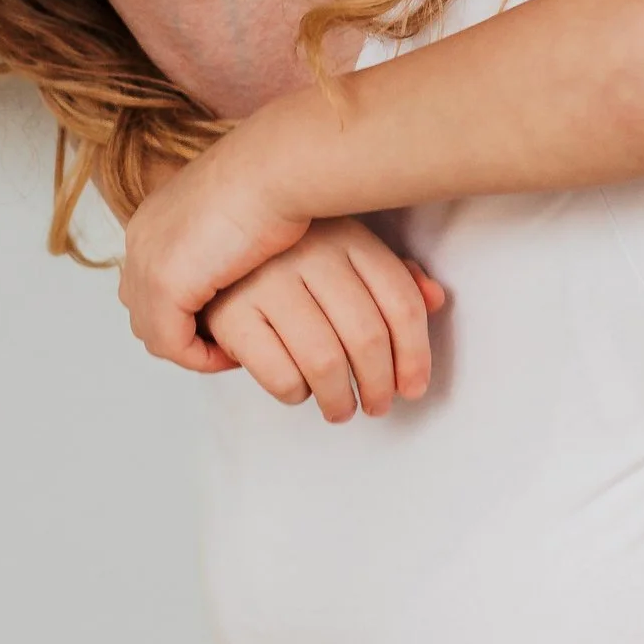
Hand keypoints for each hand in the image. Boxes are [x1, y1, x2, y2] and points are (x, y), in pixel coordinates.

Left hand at [121, 127, 310, 370]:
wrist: (276, 166)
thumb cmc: (275, 179)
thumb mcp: (239, 208)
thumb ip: (223, 235)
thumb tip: (238, 260)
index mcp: (156, 218)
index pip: (151, 280)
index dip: (185, 309)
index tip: (227, 317)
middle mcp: (142, 238)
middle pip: (144, 308)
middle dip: (182, 333)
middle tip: (227, 343)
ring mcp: (149, 260)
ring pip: (153, 330)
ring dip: (191, 349)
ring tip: (232, 351)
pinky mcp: (165, 284)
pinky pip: (171, 343)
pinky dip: (199, 357)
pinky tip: (233, 352)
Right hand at [202, 218, 448, 421]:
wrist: (204, 235)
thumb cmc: (285, 255)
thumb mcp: (342, 251)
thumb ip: (390, 276)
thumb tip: (438, 299)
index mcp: (347, 236)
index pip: (400, 301)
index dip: (415, 354)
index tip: (413, 386)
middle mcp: (310, 253)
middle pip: (367, 336)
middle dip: (380, 385)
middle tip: (379, 406)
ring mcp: (268, 281)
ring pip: (325, 360)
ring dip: (340, 399)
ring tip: (342, 409)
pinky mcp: (231, 313)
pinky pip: (279, 373)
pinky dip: (295, 393)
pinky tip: (299, 390)